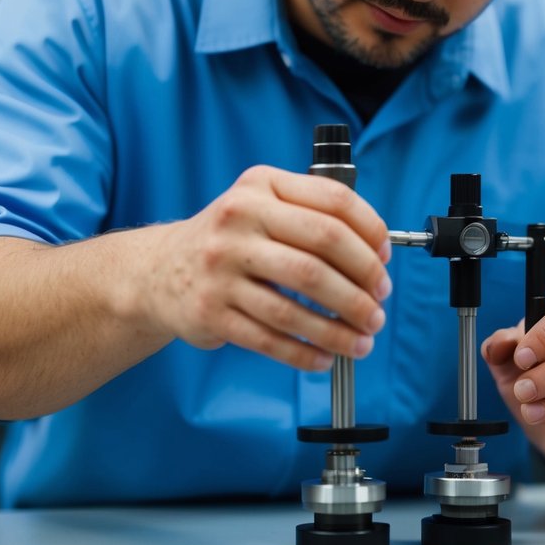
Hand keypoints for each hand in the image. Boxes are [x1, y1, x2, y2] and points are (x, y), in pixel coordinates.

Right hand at [135, 164, 390, 369]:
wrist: (158, 271)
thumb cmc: (230, 240)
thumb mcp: (263, 205)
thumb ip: (314, 215)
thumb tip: (377, 253)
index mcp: (260, 186)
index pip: (333, 202)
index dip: (371, 233)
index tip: (385, 260)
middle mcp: (238, 221)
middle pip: (321, 253)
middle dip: (362, 284)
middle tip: (379, 306)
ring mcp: (221, 268)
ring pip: (297, 304)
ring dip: (340, 329)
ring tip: (363, 340)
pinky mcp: (210, 311)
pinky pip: (269, 339)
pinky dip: (305, 353)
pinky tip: (325, 358)